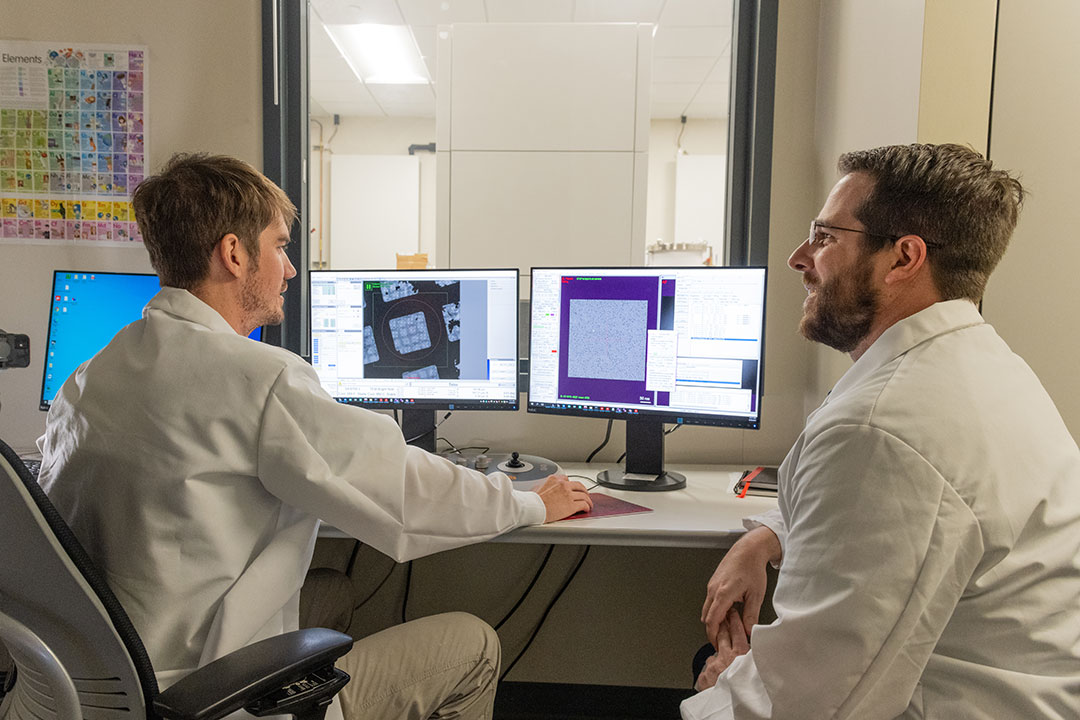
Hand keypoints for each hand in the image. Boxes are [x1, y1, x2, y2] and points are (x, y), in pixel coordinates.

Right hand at [535, 474, 592, 521]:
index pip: (567, 479)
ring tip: (588, 504)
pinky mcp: (571, 505)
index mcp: (554, 480)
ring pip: (584, 495)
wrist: (534, 508)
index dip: (571, 485)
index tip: (572, 489)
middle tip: (585, 495)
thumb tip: (543, 487)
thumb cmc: (533, 501)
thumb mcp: (537, 487)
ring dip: (588, 500)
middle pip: (579, 486)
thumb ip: (544, 485)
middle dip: (583, 491)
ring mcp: (568, 495)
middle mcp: (563, 485)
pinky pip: (584, 504)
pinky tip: (586, 509)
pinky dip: (587, 507)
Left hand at [694, 608, 749, 691]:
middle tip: (723, 615)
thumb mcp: (753, 672)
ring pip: (715, 650)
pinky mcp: (705, 674)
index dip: (735, 621)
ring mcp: (714, 665)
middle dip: (723, 624)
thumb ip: (749, 660)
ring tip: (719, 638)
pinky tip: (712, 671)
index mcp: (741, 656)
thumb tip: (752, 655)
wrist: (727, 709)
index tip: (734, 613)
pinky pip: (708, 667)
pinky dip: (711, 667)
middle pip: (724, 635)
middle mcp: (726, 657)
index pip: (738, 633)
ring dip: (716, 643)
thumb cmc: (744, 692)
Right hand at [701, 525, 779, 646]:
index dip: (713, 635)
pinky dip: (715, 610)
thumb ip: (750, 616)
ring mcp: (712, 585)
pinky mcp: (713, 583)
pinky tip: (728, 613)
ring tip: (727, 628)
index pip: (712, 621)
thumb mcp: (756, 595)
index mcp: (723, 594)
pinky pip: (710, 601)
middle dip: (713, 630)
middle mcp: (714, 589)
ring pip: (707, 609)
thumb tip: (748, 631)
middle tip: (723, 640)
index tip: (717, 644)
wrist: (748, 550)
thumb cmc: (752, 568)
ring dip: (714, 620)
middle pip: (706, 617)